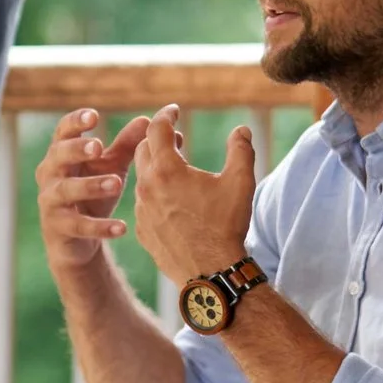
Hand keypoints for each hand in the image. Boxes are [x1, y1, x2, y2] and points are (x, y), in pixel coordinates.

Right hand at [34, 109, 148, 270]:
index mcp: (61, 155)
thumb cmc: (91, 195)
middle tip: (97, 147)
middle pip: (58, 156)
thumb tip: (146, 120)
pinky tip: (122, 227)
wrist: (76, 240)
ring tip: (116, 183)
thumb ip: (125, 146)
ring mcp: (50, 201)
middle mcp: (49, 174)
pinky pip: (77, 225)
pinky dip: (99, 226)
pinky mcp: (58, 227)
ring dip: (90, 185)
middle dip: (76, 150)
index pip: (63, 132)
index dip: (75, 122)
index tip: (94, 116)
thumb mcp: (109, 168)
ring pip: (65, 190)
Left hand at [131, 104, 257, 283]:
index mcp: (167, 169)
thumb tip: (241, 129)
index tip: (174, 111)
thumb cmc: (226, 225)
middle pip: (144, 150)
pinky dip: (154, 194)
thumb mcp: (240, 183)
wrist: (211, 271)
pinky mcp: (141, 228)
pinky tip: (172, 201)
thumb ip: (241, 150)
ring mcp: (141, 209)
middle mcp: (147, 186)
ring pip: (142, 177)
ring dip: (156, 169)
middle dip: (160, 140)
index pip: (157, 129)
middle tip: (179, 140)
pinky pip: (143, 203)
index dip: (166, 115)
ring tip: (178, 171)